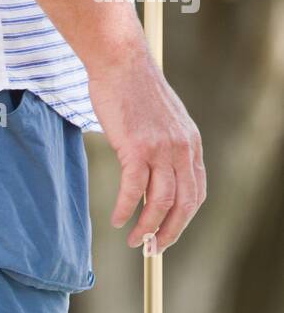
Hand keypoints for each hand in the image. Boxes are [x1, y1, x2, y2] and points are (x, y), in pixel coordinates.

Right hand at [88, 45, 205, 251]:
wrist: (120, 62)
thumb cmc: (134, 92)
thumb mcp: (162, 123)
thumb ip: (166, 150)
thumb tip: (155, 181)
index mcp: (191, 144)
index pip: (196, 193)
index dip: (183, 221)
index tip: (166, 235)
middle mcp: (181, 148)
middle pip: (182, 204)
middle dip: (168, 233)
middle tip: (152, 249)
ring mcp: (161, 148)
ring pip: (160, 201)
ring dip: (146, 227)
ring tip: (132, 240)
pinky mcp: (137, 147)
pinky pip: (134, 190)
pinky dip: (126, 210)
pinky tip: (117, 220)